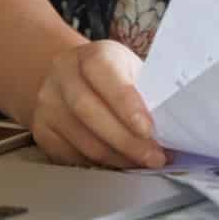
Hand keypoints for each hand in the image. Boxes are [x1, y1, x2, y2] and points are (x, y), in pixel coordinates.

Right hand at [31, 39, 166, 169]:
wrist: (71, 78)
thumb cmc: (113, 78)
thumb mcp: (131, 71)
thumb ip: (147, 92)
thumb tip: (176, 123)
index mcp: (91, 55)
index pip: (104, 73)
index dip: (126, 103)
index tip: (148, 129)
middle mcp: (63, 75)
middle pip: (89, 111)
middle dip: (126, 141)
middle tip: (154, 157)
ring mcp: (48, 103)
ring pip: (82, 140)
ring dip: (117, 158)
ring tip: (141, 163)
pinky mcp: (42, 130)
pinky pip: (71, 156)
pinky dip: (100, 165)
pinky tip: (119, 164)